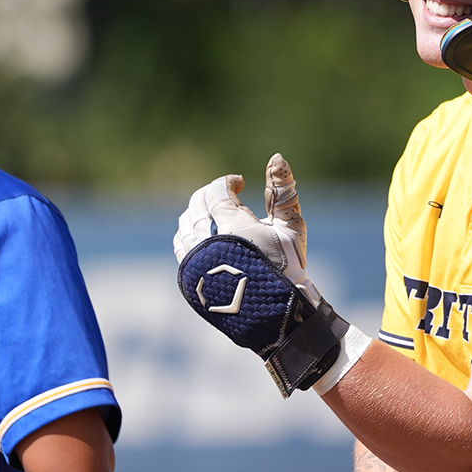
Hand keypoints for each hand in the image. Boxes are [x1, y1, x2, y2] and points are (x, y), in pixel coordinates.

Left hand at [173, 154, 321, 303]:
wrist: (276, 314)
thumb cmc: (288, 267)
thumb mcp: (292, 226)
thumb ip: (282, 190)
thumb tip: (276, 157)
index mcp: (231, 224)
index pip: (215, 191)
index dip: (227, 182)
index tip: (239, 184)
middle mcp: (206, 239)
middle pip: (196, 205)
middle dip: (211, 196)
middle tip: (229, 198)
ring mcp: (194, 259)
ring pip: (184, 224)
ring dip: (198, 214)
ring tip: (218, 219)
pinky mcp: (189, 277)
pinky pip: (179, 246)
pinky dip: (188, 235)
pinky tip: (205, 239)